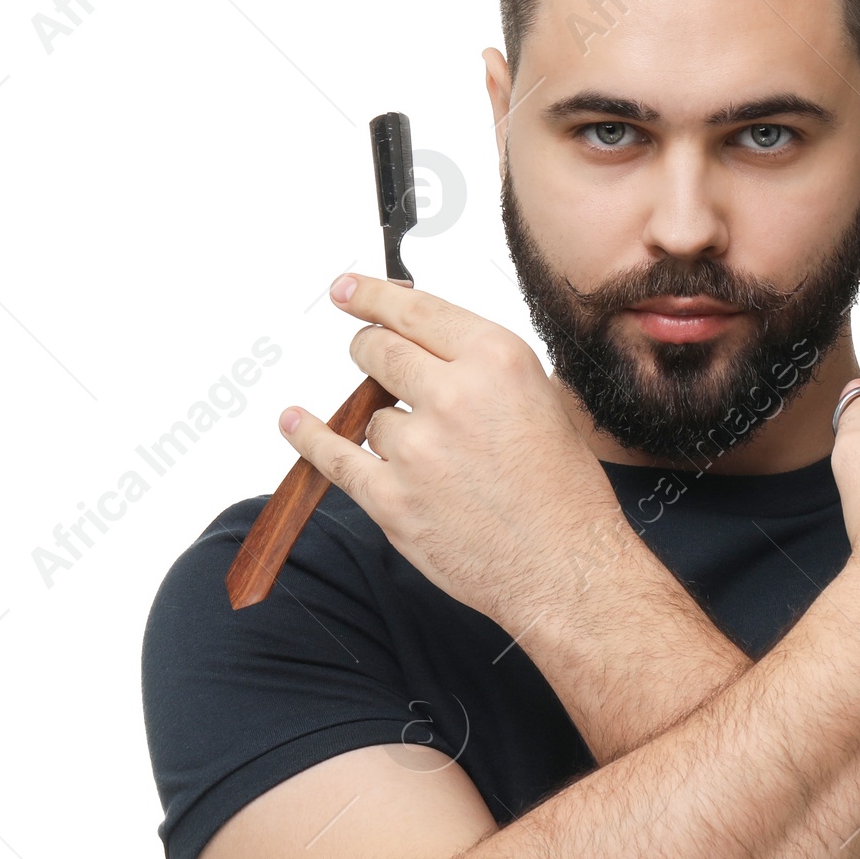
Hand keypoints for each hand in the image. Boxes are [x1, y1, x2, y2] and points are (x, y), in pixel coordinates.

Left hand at [277, 274, 625, 626]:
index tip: (348, 291)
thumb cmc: (563, 493)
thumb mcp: (542, 400)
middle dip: (369, 350)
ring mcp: (417, 449)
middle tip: (370, 354)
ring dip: (387, 426)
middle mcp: (454, 396)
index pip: (414, 310)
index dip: (371, 296)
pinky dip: (310, 437)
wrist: (565, 568)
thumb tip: (429, 347)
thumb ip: (483, 369)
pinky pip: (334, 456)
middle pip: (378, 350)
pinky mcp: (391, 498)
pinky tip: (294, 421)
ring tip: (433, 459)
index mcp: (497, 361)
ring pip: (370, 415)